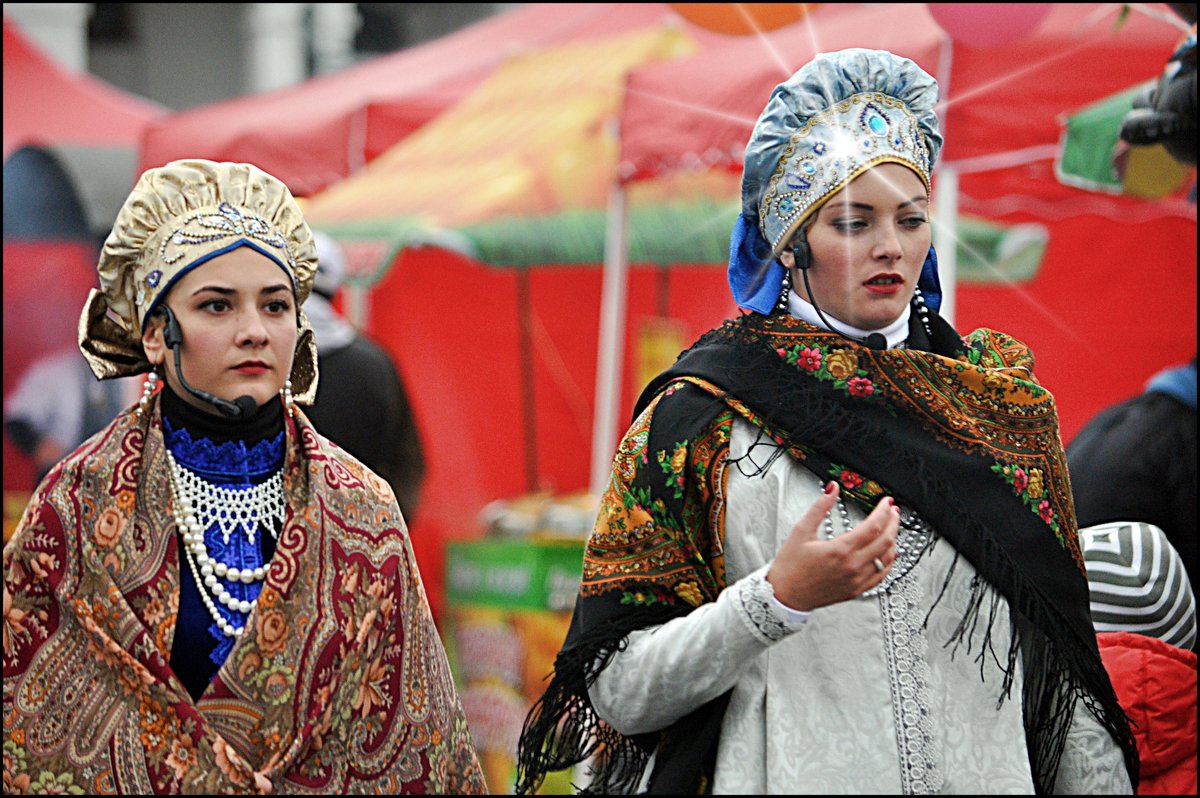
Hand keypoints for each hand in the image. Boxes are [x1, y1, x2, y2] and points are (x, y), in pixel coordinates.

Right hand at [766, 483, 899, 611]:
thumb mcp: (801, 531)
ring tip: (892, 528)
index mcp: (840, 550)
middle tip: (893, 511)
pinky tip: (888, 553)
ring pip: (887, 558)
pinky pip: (881, 575)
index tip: (886, 502)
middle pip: (885, 540)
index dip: (883, 511)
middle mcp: (852, 566)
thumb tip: (832, 489)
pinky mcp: (856, 590)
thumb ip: (819, 507)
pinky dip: (889, 562)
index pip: (873, 526)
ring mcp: (856, 580)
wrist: (785, 594)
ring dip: (893, 540)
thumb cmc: (790, 566)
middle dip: (893, 522)